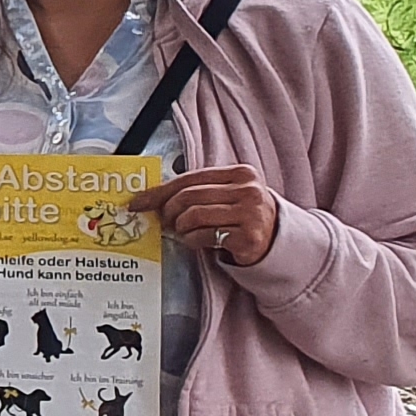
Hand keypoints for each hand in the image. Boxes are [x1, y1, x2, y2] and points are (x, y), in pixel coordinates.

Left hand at [150, 165, 279, 269]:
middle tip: (163, 222)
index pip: (190, 178)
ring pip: (194, 216)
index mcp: (241, 174)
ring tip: (183, 232)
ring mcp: (251, 214)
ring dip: (180, 228)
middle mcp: (249, 191)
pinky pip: (204, 236)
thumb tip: (151, 198)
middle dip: (168, 211)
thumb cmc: (242, 216)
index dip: (160, 191)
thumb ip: (197, 191)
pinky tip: (196, 241)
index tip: (138, 202)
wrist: (277, 242)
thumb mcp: (226, 196)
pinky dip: (192, 240)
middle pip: (189, 196)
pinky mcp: (249, 237)